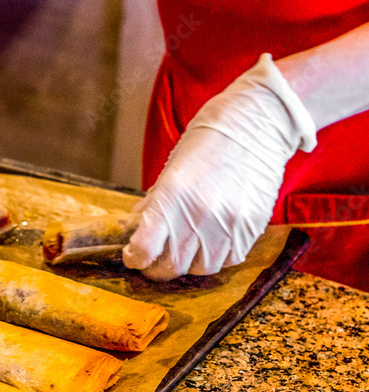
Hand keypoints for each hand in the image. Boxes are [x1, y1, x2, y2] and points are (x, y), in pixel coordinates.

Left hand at [123, 53, 317, 280]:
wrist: (258, 123)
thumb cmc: (209, 140)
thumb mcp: (172, 169)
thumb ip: (154, 203)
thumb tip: (136, 230)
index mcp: (172, 196)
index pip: (145, 249)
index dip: (135, 258)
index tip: (133, 256)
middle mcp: (200, 214)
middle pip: (172, 266)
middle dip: (158, 267)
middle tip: (154, 260)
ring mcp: (229, 224)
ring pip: (202, 268)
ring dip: (188, 264)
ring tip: (184, 249)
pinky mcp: (252, 227)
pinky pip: (229, 260)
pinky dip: (216, 258)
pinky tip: (210, 242)